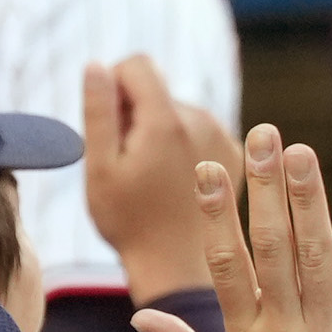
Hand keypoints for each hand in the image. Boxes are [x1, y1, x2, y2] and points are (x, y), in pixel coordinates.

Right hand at [81, 58, 230, 298]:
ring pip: (177, 110)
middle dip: (134, 114)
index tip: (109, 123)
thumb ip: (99, 111)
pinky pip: (198, 130)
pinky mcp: (234, 153)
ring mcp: (223, 136)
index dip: (113, 84)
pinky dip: (181, 144)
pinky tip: (175, 181)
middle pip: (157, 90)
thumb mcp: (100, 168)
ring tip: (151, 176)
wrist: (177, 266)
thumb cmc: (129, 221)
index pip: (138, 65)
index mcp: (167, 121)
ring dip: (158, 131)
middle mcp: (203, 121)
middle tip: (128, 164)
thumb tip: (98, 65)